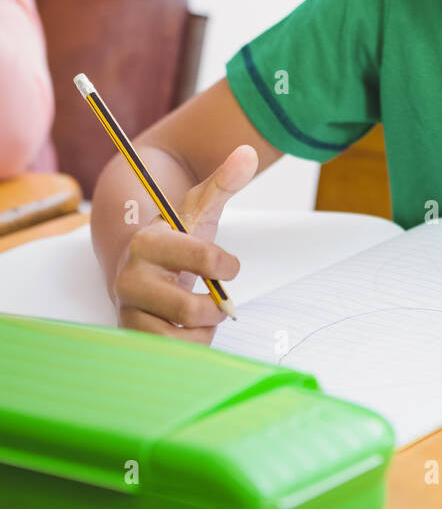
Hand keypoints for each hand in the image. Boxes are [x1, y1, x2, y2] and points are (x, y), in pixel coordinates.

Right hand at [113, 145, 256, 340]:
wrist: (142, 266)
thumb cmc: (178, 239)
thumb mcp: (199, 208)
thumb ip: (224, 181)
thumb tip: (248, 153)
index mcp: (148, 242)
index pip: (203, 259)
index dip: (226, 266)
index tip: (230, 266)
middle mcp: (129, 278)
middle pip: (191, 308)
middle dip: (216, 306)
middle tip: (219, 299)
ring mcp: (127, 310)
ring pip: (181, 337)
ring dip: (203, 328)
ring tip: (199, 311)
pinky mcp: (130, 337)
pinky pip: (171, 355)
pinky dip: (190, 346)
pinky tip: (186, 329)